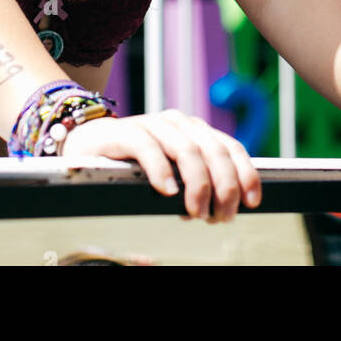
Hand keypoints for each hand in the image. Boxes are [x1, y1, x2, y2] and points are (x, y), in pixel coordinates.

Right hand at [60, 109, 261, 222]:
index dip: (245, 174)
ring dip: (198, 183)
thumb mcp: (173, 174)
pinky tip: (166, 191)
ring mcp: (152, 125)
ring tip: (196, 212)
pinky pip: (147, 147)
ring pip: (187, 149)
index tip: (252, 202)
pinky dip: (161, 170)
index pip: (230, 147)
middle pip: (213, 150)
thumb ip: (196, 183)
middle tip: (220, 217)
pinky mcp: (125, 132)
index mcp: (195, 131)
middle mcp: (178, 123)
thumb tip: (220, 211)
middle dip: (224, 186)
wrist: (88, 146)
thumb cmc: (134, 166)